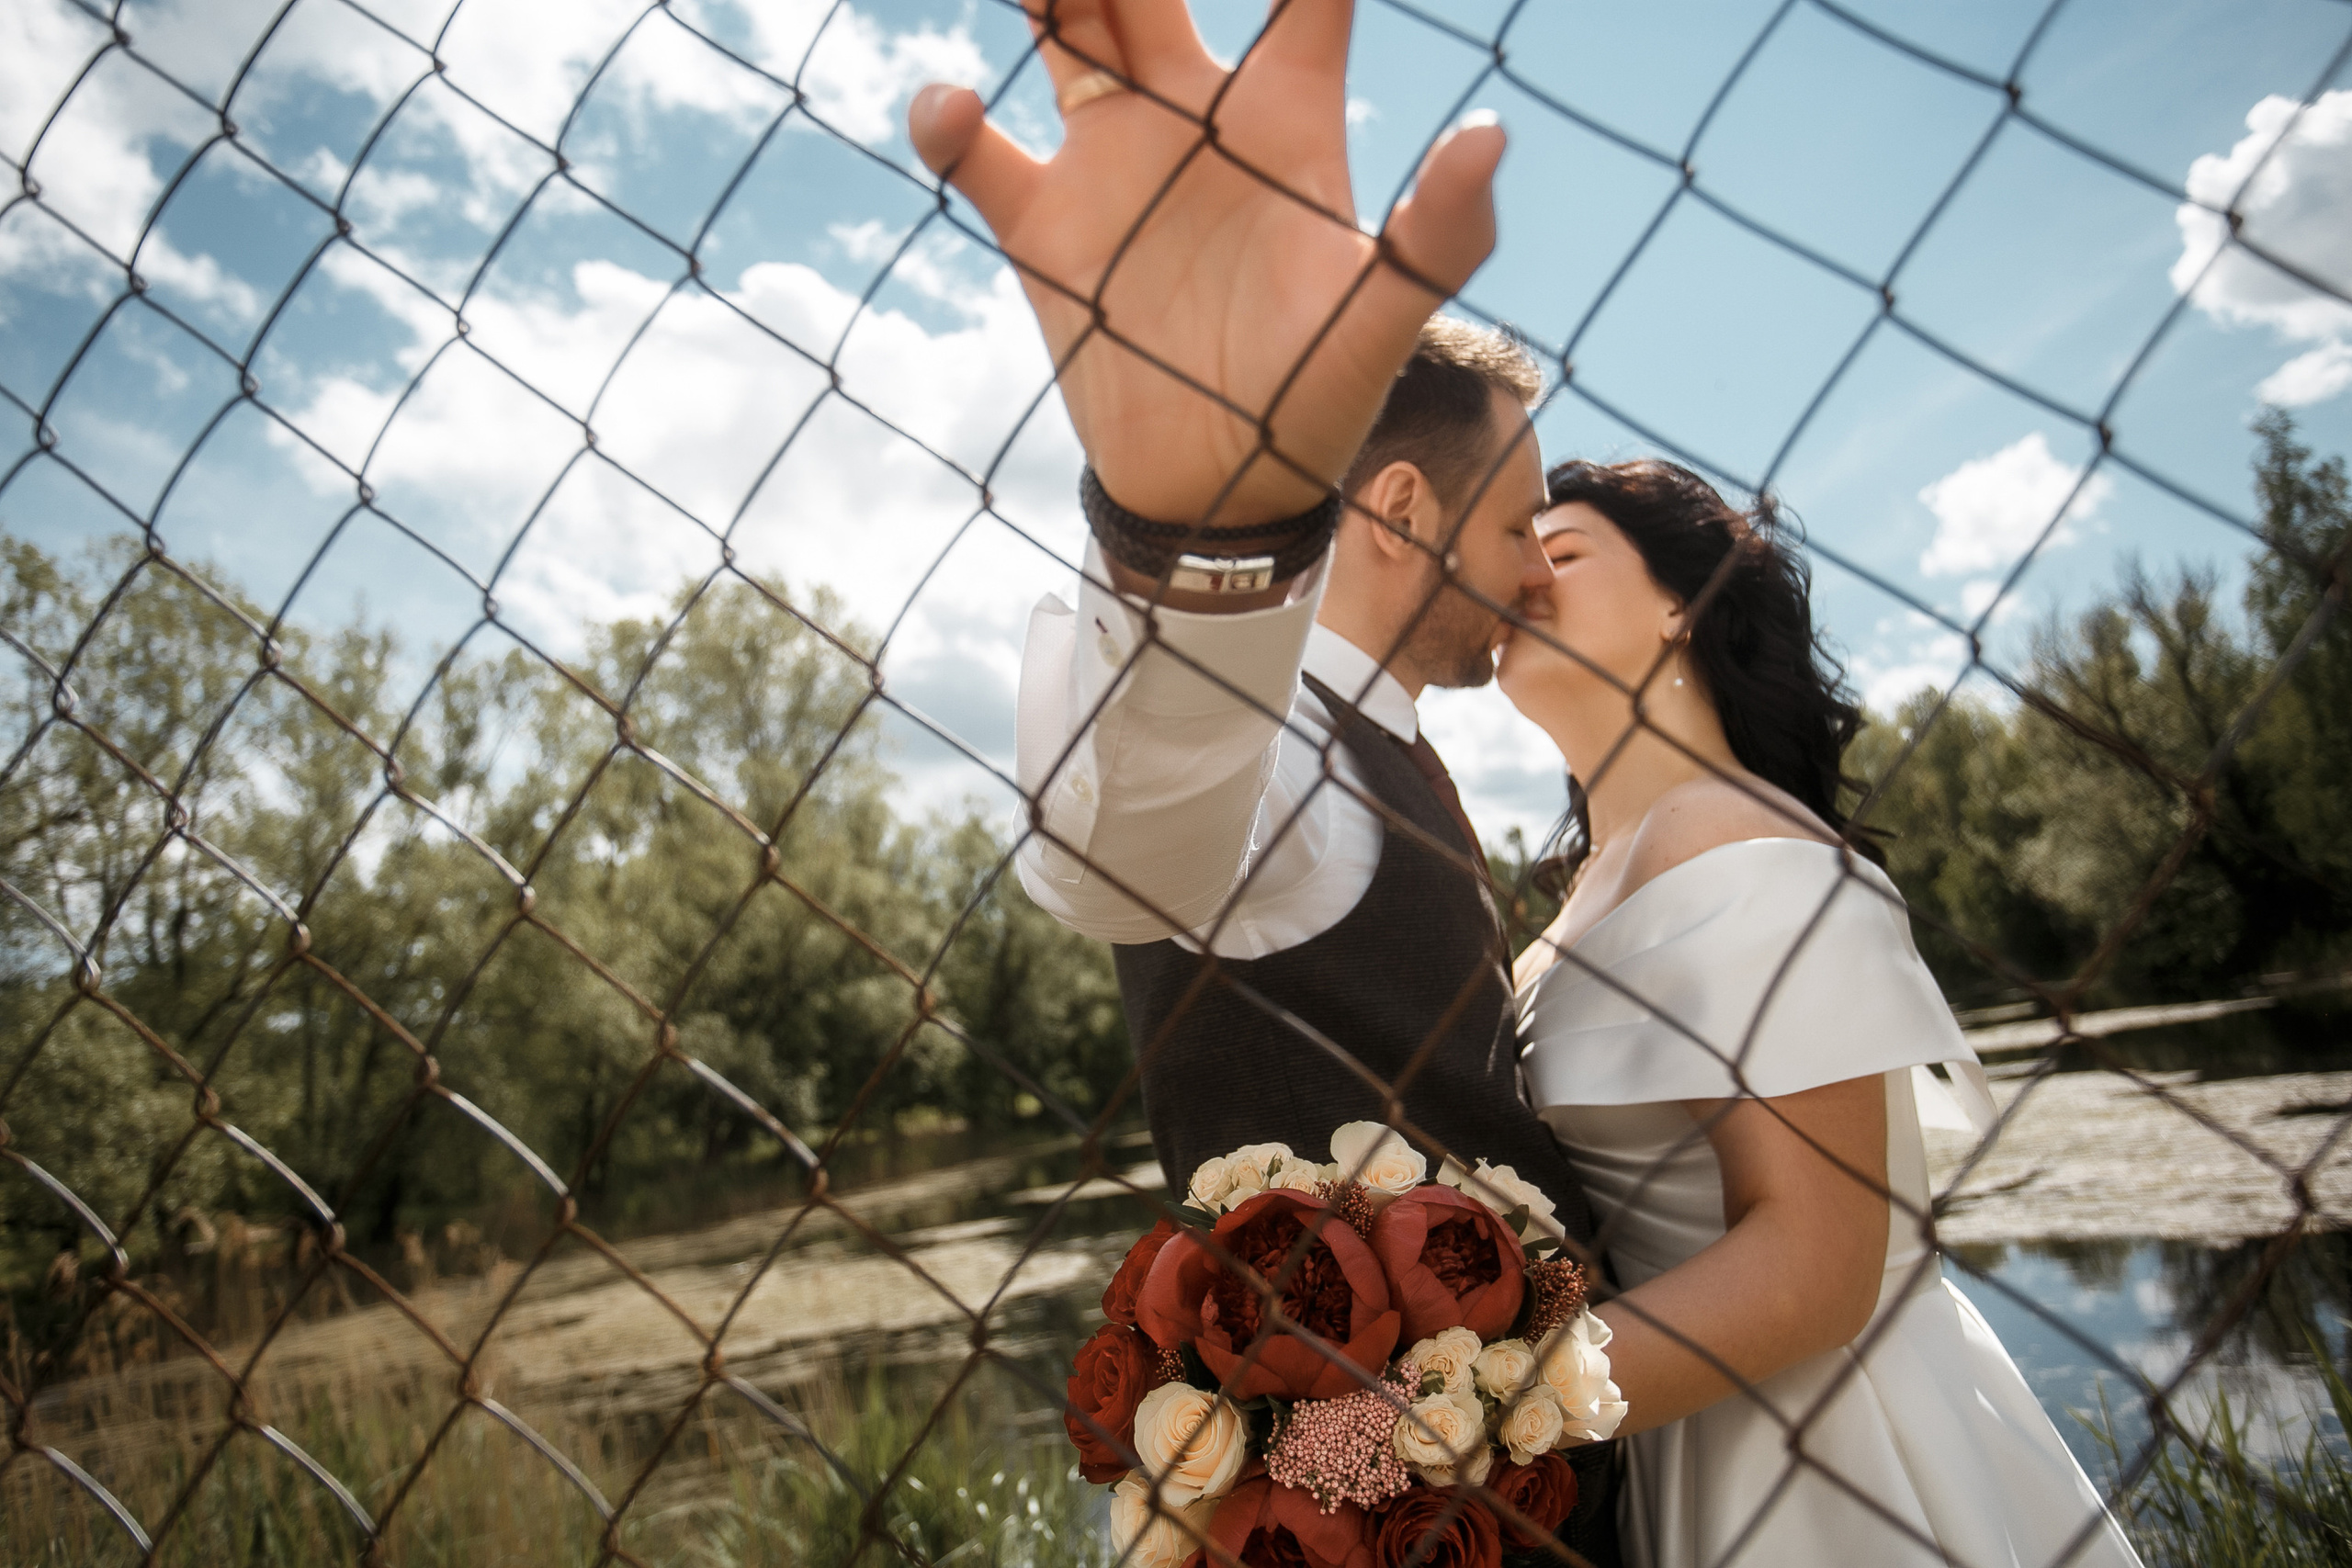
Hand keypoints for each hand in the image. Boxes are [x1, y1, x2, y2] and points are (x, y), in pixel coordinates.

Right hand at [909, 0, 1505, 526]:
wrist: (1220, 492)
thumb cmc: (1318, 401)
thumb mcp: (1386, 323)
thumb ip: (1438, 236)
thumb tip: (1491, 138)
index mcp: (1287, 116)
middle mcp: (1194, 116)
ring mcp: (1113, 161)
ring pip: (1062, 28)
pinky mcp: (1042, 224)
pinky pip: (977, 148)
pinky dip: (947, 120)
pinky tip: (949, 112)